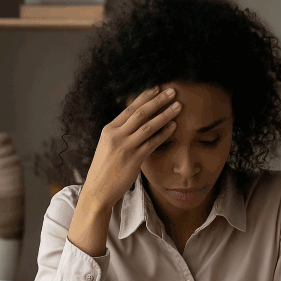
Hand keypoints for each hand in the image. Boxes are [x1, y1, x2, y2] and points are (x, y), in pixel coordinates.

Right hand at [80, 85, 180, 210]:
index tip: (156, 88)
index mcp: (109, 129)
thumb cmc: (105, 168)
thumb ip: (121, 133)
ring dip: (165, 114)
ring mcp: (125, 147)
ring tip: (178, 106)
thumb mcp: (108, 145)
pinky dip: (164, 133)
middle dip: (158, 100)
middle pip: (140, 112)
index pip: (129, 108)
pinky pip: (152, 142)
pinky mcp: (134, 159)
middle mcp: (116, 135)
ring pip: (148, 125)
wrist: (98, 189)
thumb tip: (136, 122)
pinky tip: (174, 126)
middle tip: (172, 91)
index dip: (144, 97)